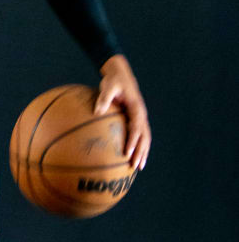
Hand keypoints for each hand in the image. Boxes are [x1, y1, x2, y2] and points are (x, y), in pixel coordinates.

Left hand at [95, 54, 150, 170]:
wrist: (120, 74)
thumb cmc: (113, 80)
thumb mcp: (108, 86)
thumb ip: (104, 98)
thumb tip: (96, 111)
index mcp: (136, 108)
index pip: (136, 127)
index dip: (133, 141)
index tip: (127, 152)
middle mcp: (141, 114)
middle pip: (144, 137)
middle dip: (141, 152)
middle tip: (135, 166)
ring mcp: (140, 117)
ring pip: (145, 138)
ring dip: (143, 152)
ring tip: (138, 167)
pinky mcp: (135, 119)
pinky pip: (139, 135)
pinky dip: (138, 146)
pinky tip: (131, 156)